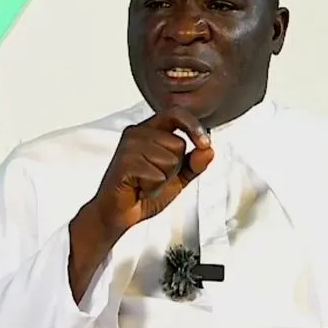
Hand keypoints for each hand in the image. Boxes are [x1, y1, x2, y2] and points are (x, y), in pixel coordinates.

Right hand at [88, 106, 213, 241]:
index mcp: (150, 130)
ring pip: (170, 160)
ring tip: (145, 183)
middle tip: (154, 177)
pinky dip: (153, 188)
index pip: (175, 114)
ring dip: (163, 180)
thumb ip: (194, 164)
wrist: (119, 213)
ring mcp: (129, 146)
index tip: (204, 143)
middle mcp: (137, 133)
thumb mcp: (177, 178)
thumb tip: (208, 150)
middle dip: (174, 168)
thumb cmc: (142, 192)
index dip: (193, 126)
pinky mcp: (125, 161)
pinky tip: (139, 188)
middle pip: (178, 144)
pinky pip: (157, 175)